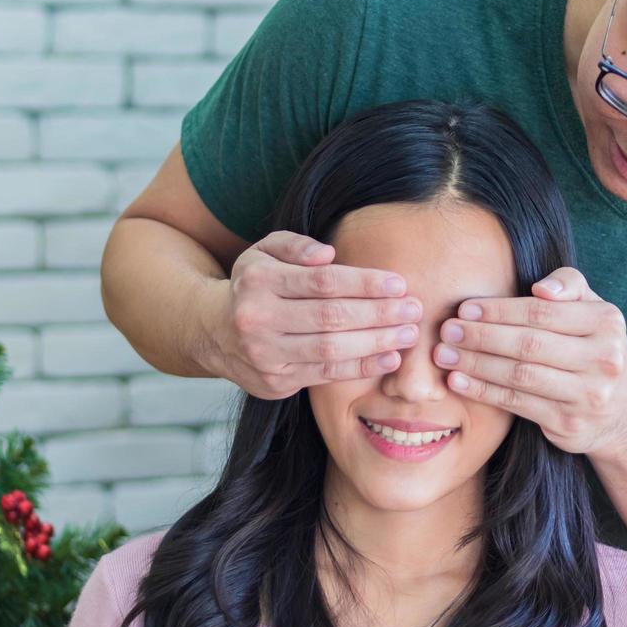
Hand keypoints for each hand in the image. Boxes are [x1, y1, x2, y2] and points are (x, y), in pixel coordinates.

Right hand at [204, 230, 421, 398]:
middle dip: (379, 314)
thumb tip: (328, 254)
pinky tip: (389, 357)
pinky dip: (361, 367)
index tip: (398, 284)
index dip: (365, 284)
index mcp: (259, 281)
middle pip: (331, 317)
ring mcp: (265, 354)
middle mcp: (258, 319)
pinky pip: (326, 374)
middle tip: (414, 310)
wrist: (212, 331)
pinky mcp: (275, 382)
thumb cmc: (254, 285)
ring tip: (408, 334)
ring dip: (376, 343)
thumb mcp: (264, 251)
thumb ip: (296, 245)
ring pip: (331, 349)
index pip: (322, 283)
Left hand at [431, 267, 626, 455]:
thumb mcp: (593, 310)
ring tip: (443, 355)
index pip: (542, 312)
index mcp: (607, 322)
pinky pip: (517, 403)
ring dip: (476, 363)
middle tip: (447, 330)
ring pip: (520, 375)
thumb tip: (540, 289)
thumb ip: (569, 285)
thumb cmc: (592, 349)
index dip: (499, 310)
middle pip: (529, 344)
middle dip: (481, 336)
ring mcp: (588, 394)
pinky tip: (458, 380)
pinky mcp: (569, 423)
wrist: (618, 414)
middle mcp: (603, 359)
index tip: (465, 309)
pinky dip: (483, 391)